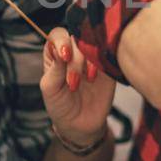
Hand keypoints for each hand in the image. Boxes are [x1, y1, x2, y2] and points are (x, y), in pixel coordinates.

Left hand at [41, 28, 114, 148]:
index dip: (62, 41)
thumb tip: (60, 50)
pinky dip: (104, 61)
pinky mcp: (108, 67)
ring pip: (95, 44)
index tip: (64, 57)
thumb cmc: (60, 105)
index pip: (58, 34)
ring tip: (87, 81)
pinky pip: (110, 55)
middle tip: (73, 82)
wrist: (80, 125)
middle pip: (78, 38)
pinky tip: (96, 77)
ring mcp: (92, 58)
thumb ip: (54, 69)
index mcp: (56, 52)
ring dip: (90, 61)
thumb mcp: (50, 89)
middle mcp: (75, 51)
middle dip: (76, 58)